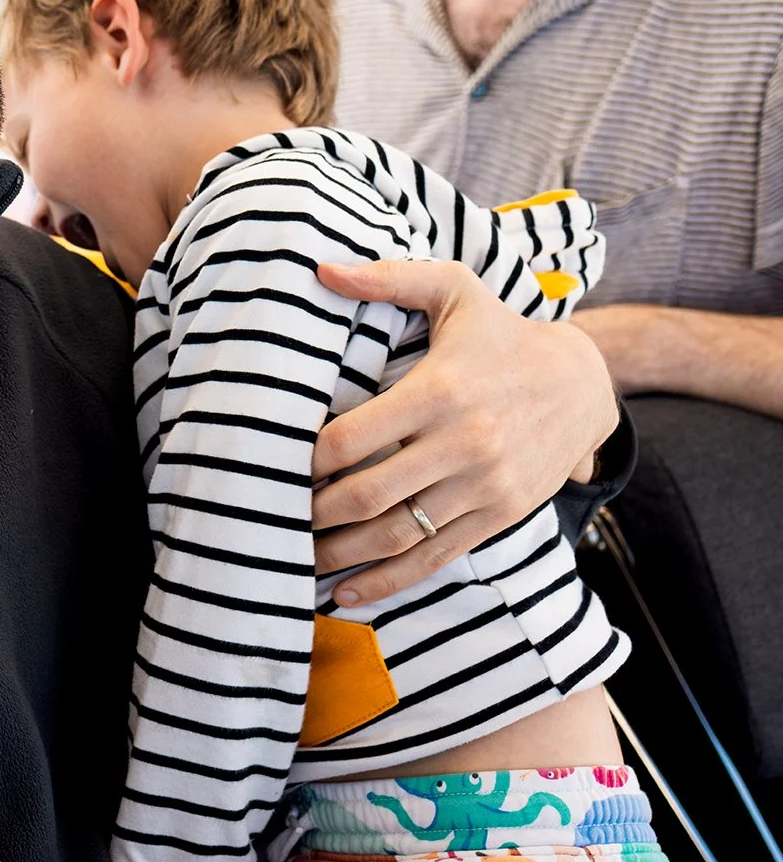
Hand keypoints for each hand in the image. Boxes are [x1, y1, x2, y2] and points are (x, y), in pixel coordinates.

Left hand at [308, 258, 616, 606]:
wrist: (585, 382)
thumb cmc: (501, 333)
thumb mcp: (453, 290)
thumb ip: (387, 278)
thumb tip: (320, 268)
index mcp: (438, 391)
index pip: (350, 440)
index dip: (305, 460)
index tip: (277, 465)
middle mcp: (463, 444)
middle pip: (366, 495)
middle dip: (314, 513)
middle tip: (276, 515)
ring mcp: (484, 486)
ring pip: (397, 534)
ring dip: (341, 554)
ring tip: (298, 558)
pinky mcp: (499, 515)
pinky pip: (435, 557)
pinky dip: (388, 581)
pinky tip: (347, 592)